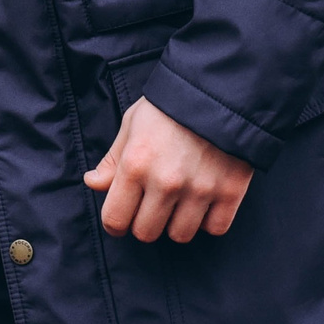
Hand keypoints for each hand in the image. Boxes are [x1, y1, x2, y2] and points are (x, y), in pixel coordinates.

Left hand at [83, 96, 254, 242]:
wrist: (220, 89)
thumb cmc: (169, 106)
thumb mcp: (132, 123)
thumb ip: (112, 160)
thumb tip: (93, 184)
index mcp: (136, 164)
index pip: (115, 219)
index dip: (114, 223)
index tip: (121, 219)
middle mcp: (166, 181)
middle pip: (146, 233)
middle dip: (145, 222)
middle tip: (152, 204)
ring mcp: (200, 189)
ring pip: (180, 235)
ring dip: (177, 222)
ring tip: (179, 201)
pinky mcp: (230, 191)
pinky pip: (215, 228)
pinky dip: (209, 219)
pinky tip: (205, 200)